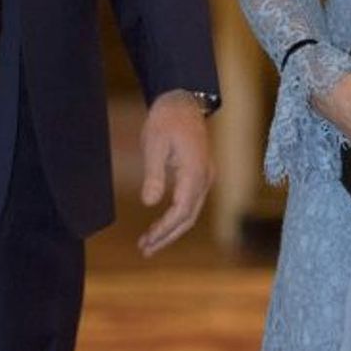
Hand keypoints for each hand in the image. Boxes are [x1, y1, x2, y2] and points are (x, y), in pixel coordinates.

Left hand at [137, 91, 213, 255]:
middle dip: (167, 236)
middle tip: (145, 249)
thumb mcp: (154, 144)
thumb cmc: (166, 119)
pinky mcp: (201, 175)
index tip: (147, 240)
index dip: (164, 229)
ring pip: (191, 213)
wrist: (183, 100)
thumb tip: (150, 203)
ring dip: (171, 230)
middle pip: (189, 218)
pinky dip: (176, 217)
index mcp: (195, 172)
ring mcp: (206, 177)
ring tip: (149, 243)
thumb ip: (154, 175)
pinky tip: (161, 224)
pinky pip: (191, 203)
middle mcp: (205, 179)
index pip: (181, 211)